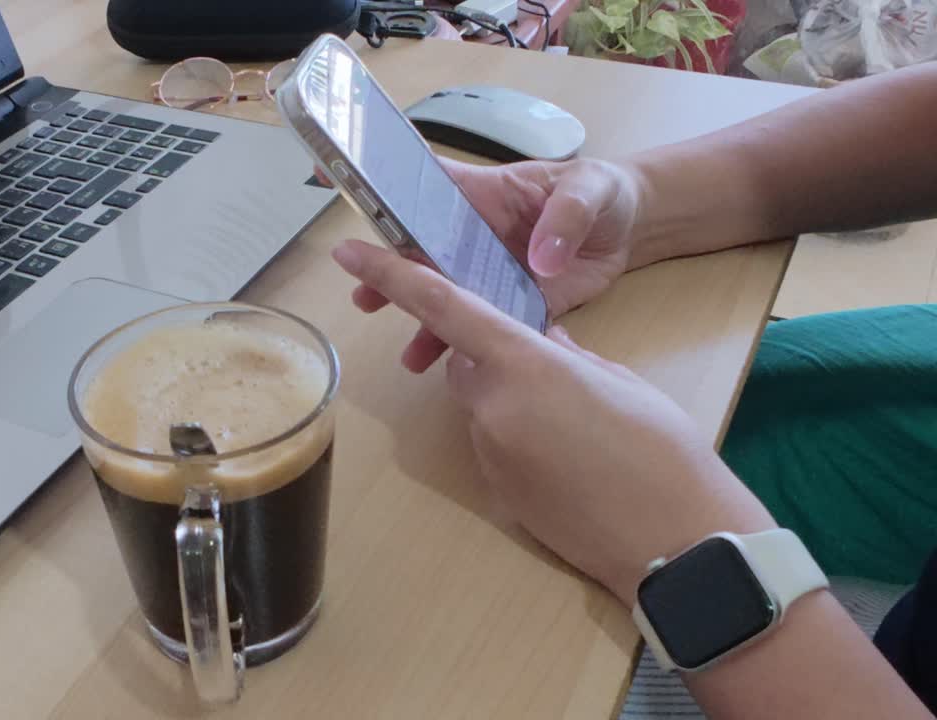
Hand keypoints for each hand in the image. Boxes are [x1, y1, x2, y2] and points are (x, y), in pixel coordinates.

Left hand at [332, 238, 774, 603]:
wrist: (676, 545)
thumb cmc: (663, 452)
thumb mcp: (619, 381)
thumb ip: (567, 355)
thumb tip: (543, 344)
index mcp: (524, 364)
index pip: (442, 307)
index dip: (391, 276)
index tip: (348, 253)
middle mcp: (492, 407)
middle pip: (465, 364)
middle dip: (493, 358)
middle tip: (556, 375)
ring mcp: (490, 455)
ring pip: (483, 408)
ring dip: (511, 404)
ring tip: (579, 428)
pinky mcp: (498, 494)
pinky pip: (496, 448)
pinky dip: (521, 442)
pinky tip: (571, 463)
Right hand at [350, 157, 643, 372]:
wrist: (635, 228)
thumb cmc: (605, 192)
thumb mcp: (589, 189)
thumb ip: (565, 218)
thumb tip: (539, 259)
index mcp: (485, 195)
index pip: (424, 185)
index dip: (383, 186)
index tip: (343, 190)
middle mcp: (477, 235)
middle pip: (422, 252)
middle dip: (391, 275)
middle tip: (365, 298)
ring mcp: (493, 271)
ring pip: (448, 297)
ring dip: (424, 322)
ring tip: (409, 354)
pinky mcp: (517, 303)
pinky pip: (485, 326)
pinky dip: (467, 347)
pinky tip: (455, 370)